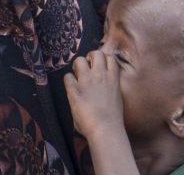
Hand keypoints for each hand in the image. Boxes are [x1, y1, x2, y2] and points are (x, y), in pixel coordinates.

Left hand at [64, 52, 139, 174]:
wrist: (106, 130)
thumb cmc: (113, 120)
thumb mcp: (116, 98)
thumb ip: (109, 87)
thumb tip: (102, 87)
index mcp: (113, 79)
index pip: (110, 58)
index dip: (103, 60)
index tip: (99, 67)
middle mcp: (100, 76)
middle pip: (96, 53)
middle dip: (90, 58)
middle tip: (87, 69)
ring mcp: (87, 81)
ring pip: (80, 60)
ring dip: (78, 66)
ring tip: (78, 75)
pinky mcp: (75, 90)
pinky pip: (67, 76)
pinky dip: (68, 81)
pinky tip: (71, 88)